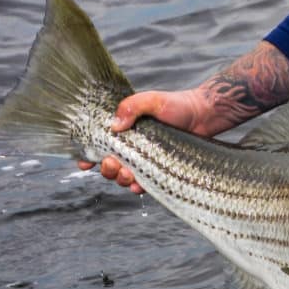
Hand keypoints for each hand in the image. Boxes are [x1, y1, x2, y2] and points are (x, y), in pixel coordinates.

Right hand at [77, 89, 213, 193]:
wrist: (204, 116)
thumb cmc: (177, 105)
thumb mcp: (152, 100)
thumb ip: (132, 106)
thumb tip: (115, 125)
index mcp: (123, 131)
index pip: (98, 145)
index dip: (87, 155)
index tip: (84, 162)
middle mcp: (131, 148)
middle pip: (108, 165)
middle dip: (106, 169)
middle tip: (112, 163)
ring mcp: (145, 161)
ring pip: (123, 177)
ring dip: (120, 179)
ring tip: (128, 173)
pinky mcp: (159, 171)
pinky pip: (144, 185)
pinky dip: (138, 187)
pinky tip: (139, 185)